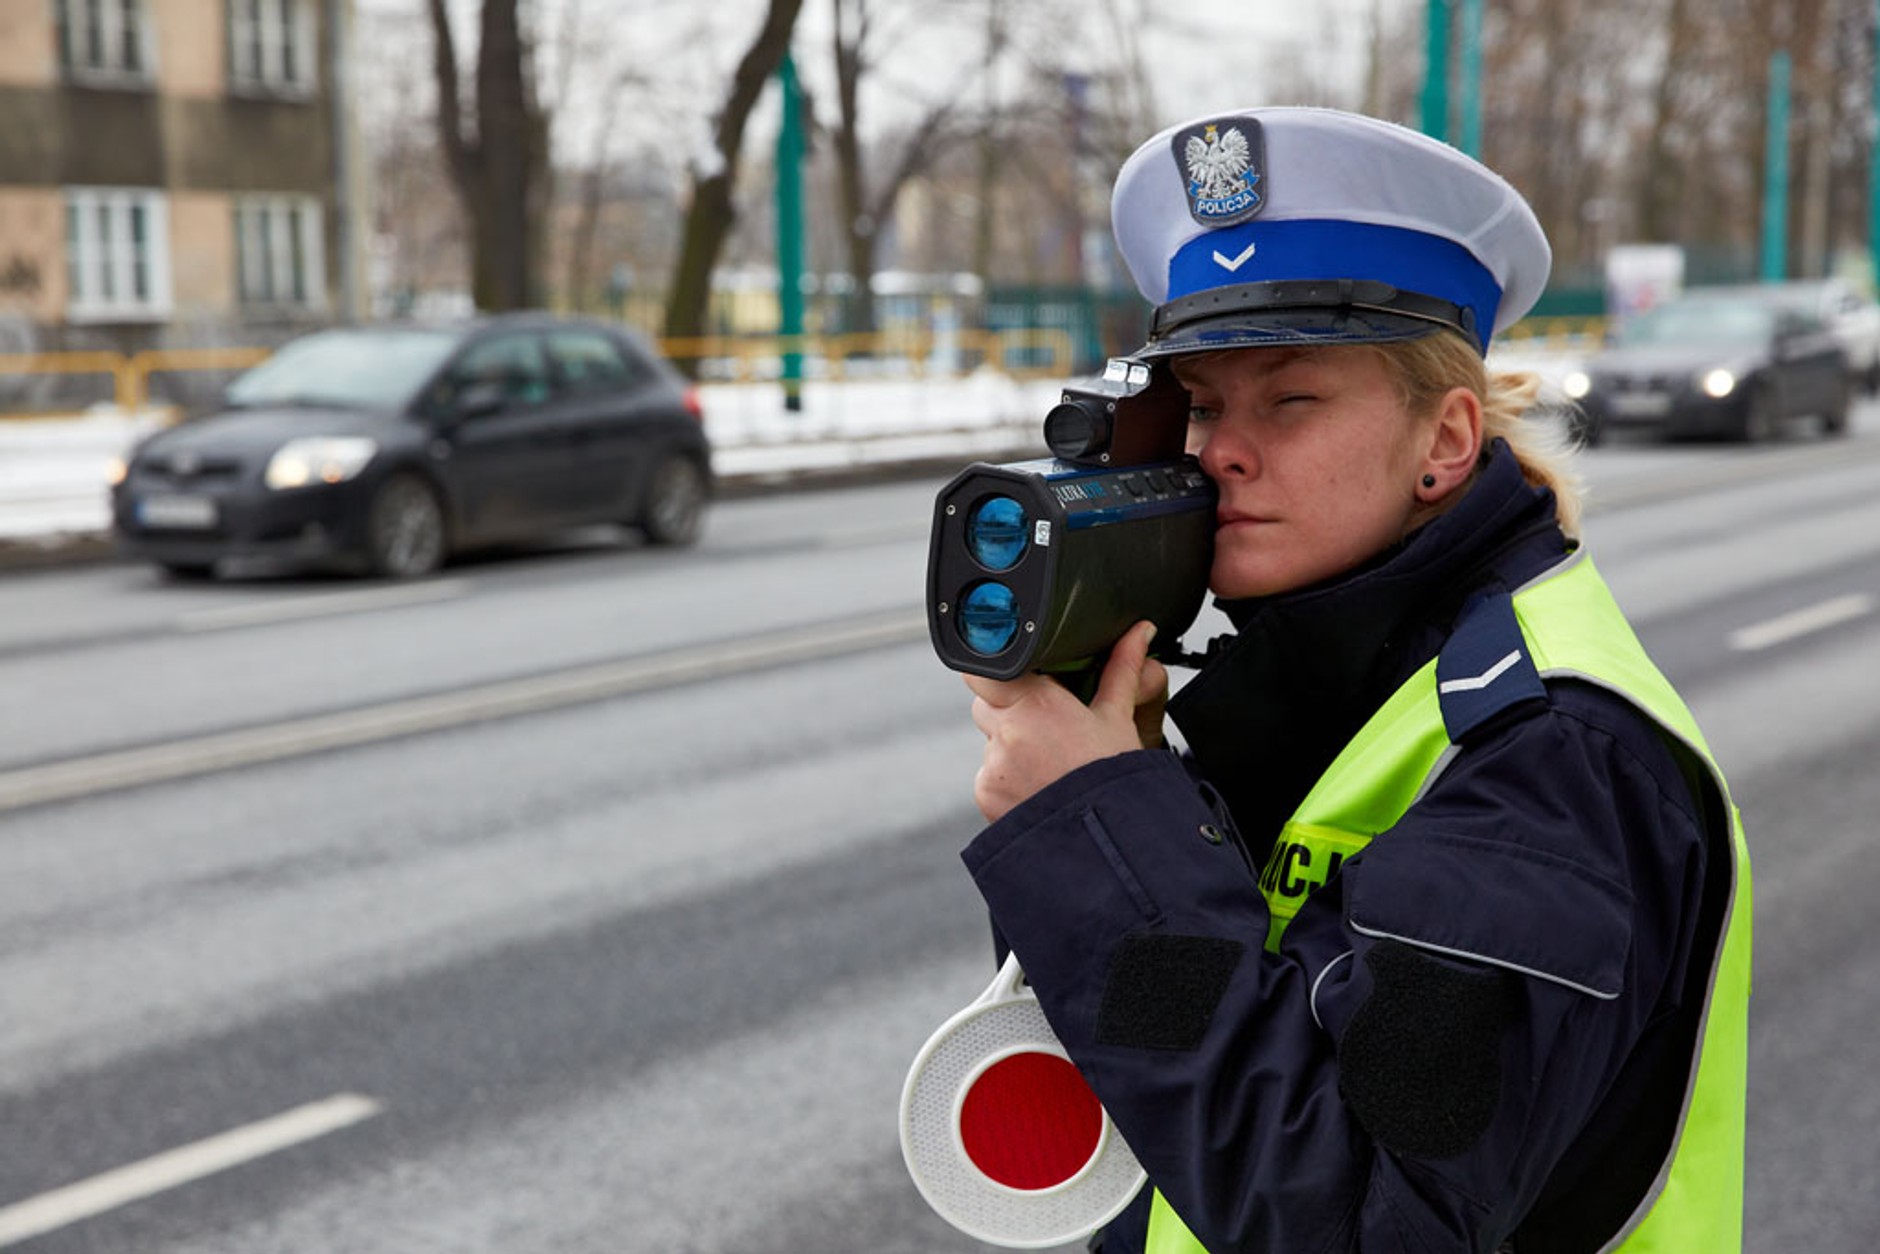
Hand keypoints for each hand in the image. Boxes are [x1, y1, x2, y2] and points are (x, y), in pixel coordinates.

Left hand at [965, 620, 1168, 822]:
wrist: (1107, 842)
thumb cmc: (1115, 781)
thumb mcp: (1118, 719)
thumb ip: (1122, 669)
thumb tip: (1139, 632)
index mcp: (1035, 705)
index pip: (984, 668)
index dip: (996, 667)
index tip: (1019, 674)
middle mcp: (1006, 733)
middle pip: (987, 701)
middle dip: (1011, 704)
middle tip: (1049, 720)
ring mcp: (992, 766)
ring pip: (989, 737)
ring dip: (1010, 741)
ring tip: (1052, 759)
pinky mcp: (986, 794)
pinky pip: (988, 772)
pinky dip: (1008, 774)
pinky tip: (1042, 784)